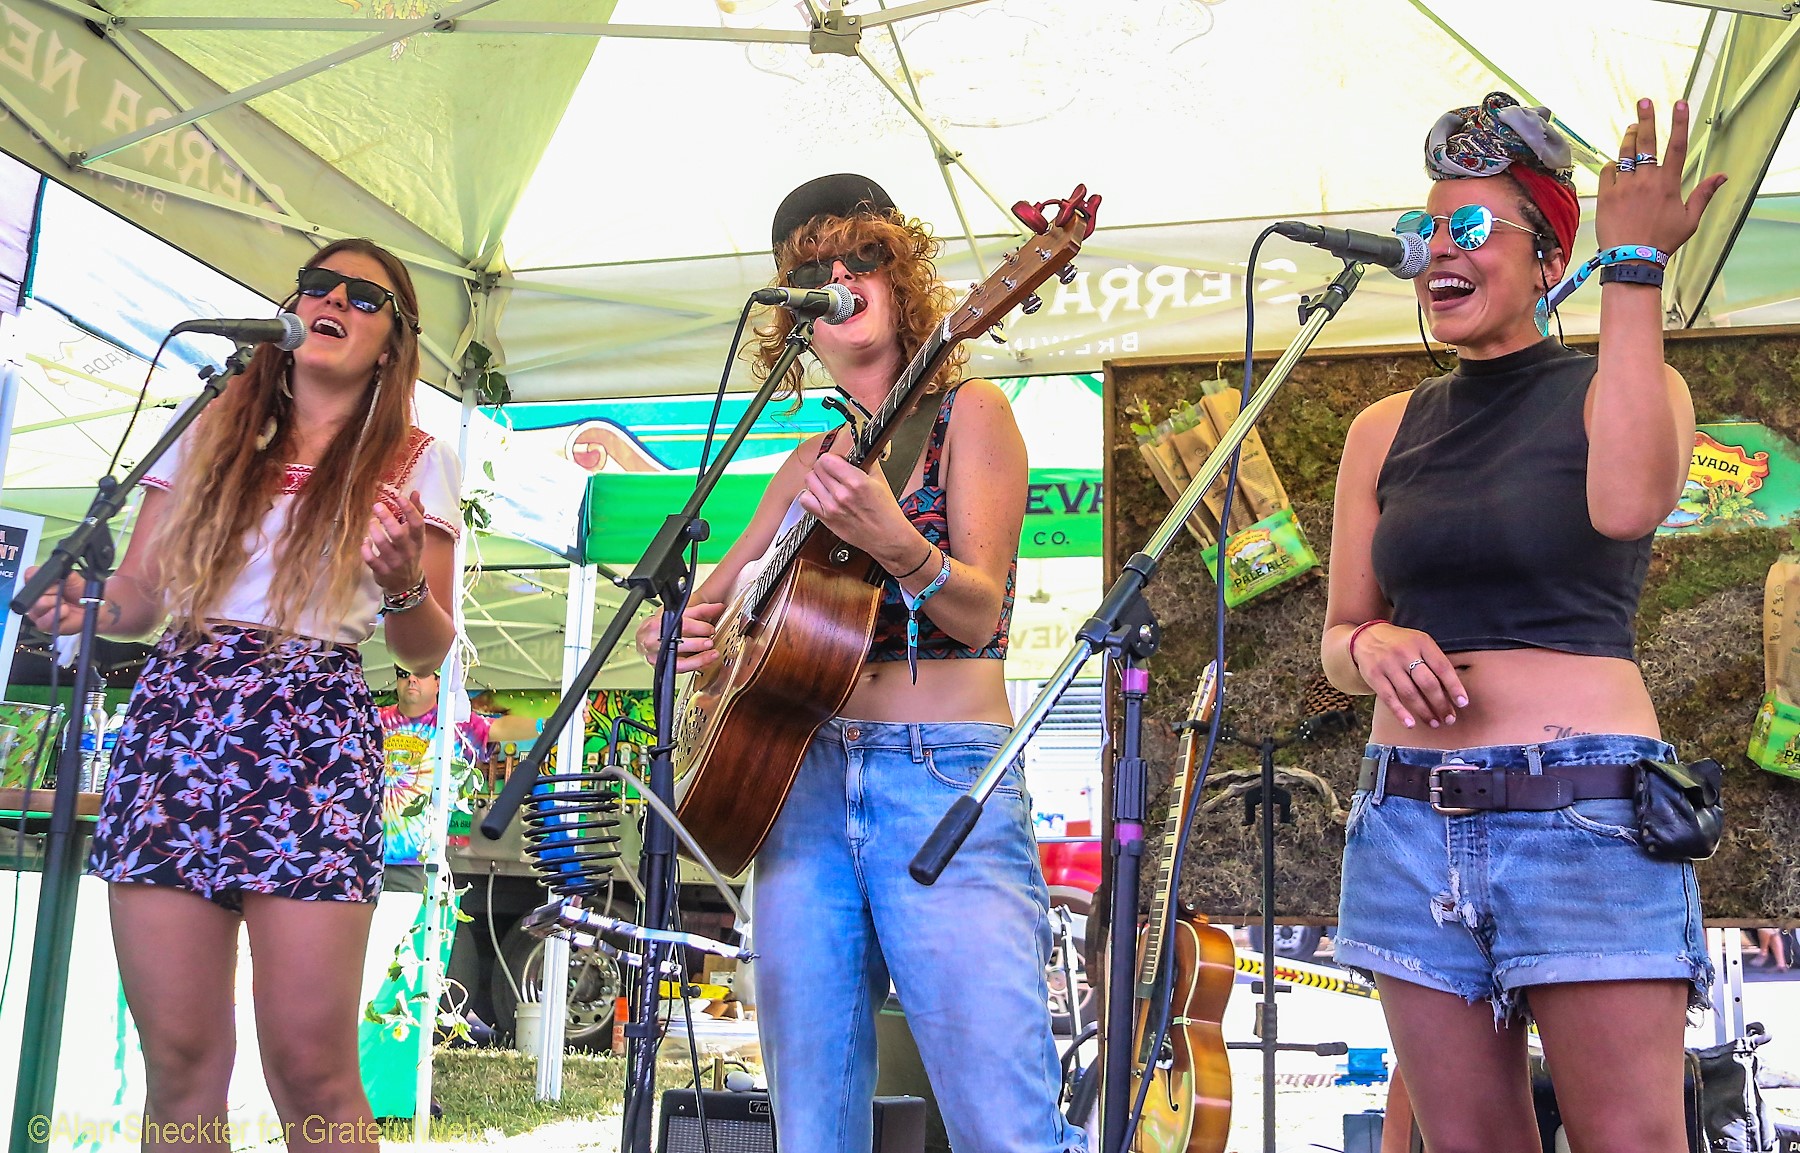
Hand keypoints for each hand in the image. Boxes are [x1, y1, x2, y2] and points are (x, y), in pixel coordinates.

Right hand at [22, 567, 87, 635]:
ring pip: (40, 603)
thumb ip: (63, 572)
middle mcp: (37, 596)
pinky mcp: (44, 624)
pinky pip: (43, 620)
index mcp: (41, 583)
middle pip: (34, 590)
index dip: (39, 577)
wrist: (93, 608)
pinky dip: (56, 614)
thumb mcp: (74, 578)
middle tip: (62, 593)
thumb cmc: (82, 593)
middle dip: (53, 590)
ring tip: (65, 603)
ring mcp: (38, 611)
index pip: (30, 575)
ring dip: (56, 602)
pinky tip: (64, 611)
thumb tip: (58, 567)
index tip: (54, 580)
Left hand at [363, 490, 427, 594]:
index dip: (410, 509)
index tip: (399, 496)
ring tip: (370, 522)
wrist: (407, 584)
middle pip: (398, 534)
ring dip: (374, 531)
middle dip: (387, 519)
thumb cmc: (410, 552)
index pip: (417, 524)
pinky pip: (371, 560)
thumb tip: (415, 492)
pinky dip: (365, 549)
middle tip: (377, 505)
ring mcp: (395, 563)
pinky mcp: (382, 572)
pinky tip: (364, 541)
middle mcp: (408, 552)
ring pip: (382, 545)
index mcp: (418, 541)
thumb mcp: (416, 536)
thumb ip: (416, 513)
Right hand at [636, 601, 723, 673]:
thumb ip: (699, 611)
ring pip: (679, 661)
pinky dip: (695, 666)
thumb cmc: (660, 626)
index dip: (699, 627)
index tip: (710, 629)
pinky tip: (705, 662)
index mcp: (658, 623)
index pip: (681, 624)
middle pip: (678, 642)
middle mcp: (655, 640)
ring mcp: (657, 656)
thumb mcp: (678, 614)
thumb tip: (718, 607)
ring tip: (711, 654)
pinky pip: (680, 669)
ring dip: (698, 659)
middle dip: (697, 643)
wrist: (644, 638)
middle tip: (709, 642)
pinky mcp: (663, 667)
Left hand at [796, 453, 909, 556]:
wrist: (887, 537)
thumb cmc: (885, 512)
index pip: (828, 459)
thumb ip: (865, 463)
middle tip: (834, 472)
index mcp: (856, 482)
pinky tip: (821, 496)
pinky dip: (810, 495)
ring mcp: (831, 508)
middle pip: (817, 468)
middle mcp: (841, 495)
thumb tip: (854, 452)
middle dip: (825, 467)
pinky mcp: (826, 519)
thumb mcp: (880, 480)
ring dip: (817, 479)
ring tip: (827, 483)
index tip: (838, 461)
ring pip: (809, 481)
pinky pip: (805, 500)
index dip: (832, 458)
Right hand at [1352, 624, 1466, 729]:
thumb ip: (1434, 661)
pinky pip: (1389, 698)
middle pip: (1427, 683)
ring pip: (1410, 693)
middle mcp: (1405, 652)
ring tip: (1434, 723)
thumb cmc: (1401, 644)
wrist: (1366, 637)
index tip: (1462, 703)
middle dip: (1441, 704)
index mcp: (1422, 643)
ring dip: (1424, 711)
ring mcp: (1388, 664)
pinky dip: (1400, 712)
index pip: (1442, 667)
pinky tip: (1410, 723)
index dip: (1454, 687)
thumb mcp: (1419, 643)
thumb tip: (1452, 690)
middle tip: (1449, 719)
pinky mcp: (1374, 676)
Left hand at [1596, 98, 1726, 254]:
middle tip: (1644, 101)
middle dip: (1646, 118)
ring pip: (1625, 154)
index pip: (1676, 145)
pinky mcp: (1606, 196)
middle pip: (1646, 142)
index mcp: (1668, 183)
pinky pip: (1608, 171)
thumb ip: (1704, 194)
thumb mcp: (1690, 219)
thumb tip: (1723, 176)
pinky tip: (1616, 165)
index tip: (1680, 103)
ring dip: (1628, 138)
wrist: (1632, 259)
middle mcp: (1646, 180)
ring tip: (1631, 128)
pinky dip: (1612, 166)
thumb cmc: (1663, 241)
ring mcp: (1624, 186)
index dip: (1679, 122)